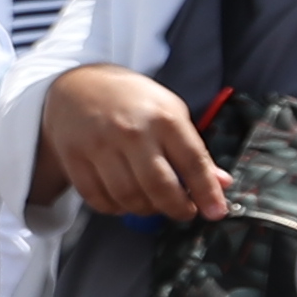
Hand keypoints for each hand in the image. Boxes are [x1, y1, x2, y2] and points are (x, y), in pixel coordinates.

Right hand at [41, 62, 230, 220]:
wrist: (79, 84)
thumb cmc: (133, 101)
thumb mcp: (171, 113)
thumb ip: (194, 150)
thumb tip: (221, 183)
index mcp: (164, 118)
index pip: (192, 162)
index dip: (206, 192)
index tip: (216, 212)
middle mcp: (132, 132)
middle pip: (159, 186)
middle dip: (177, 208)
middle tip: (184, 212)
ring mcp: (100, 145)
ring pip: (128, 197)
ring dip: (145, 210)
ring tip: (153, 204)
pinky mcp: (74, 157)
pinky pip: (98, 198)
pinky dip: (115, 208)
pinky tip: (124, 201)